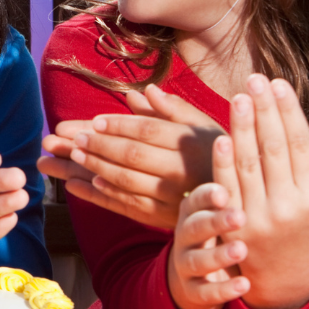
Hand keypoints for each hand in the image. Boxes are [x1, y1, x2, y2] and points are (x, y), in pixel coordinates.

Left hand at [41, 85, 221, 229]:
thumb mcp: (203, 127)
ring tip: (72, 155)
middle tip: (72, 138)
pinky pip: (126, 205)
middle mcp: (180, 171)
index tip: (95, 120)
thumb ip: (173, 109)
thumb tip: (145, 91)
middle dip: (99, 145)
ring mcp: (171, 197)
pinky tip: (79, 183)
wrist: (237, 199)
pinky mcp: (161, 217)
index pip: (149, 130)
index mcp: (190, 143)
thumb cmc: (214, 152)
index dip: (120, 125)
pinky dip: (100, 195)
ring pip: (125, 181)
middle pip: (132, 155)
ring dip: (94, 167)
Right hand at [167, 184, 250, 308]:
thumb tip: (246, 148)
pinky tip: (244, 285)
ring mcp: (186, 263)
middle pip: (194, 226)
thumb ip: (234, 187)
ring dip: (218, 255)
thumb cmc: (215, 235)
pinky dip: (223, 289)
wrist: (193, 277)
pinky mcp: (193, 290)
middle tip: (240, 216)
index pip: (196, 199)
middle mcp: (186, 236)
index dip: (207, 196)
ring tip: (241, 250)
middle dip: (214, 221)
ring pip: (197, 259)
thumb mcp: (218, 211)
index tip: (224, 192)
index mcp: (193, 213)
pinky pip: (205, 291)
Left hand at [213, 75, 308, 308]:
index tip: (279, 84)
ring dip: (242, 128)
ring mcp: (257, 215)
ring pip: (248, 164)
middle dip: (264, 111)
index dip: (287, 113)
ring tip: (239, 97)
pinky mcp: (232, 224)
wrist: (280, 277)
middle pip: (272, 149)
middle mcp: (287, 205)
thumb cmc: (308, 229)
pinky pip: (227, 187)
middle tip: (254, 79)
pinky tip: (221, 136)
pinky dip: (223, 162)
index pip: (298, 145)